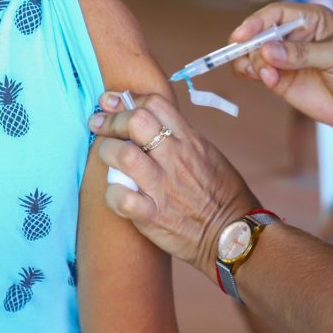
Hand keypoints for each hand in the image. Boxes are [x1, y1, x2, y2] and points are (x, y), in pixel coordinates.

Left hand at [90, 94, 259, 275]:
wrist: (233, 233)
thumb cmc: (222, 193)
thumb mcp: (208, 153)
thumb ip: (180, 137)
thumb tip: (152, 123)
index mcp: (189, 140)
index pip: (154, 103)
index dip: (128, 100)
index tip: (113, 103)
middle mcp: (175, 158)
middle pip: (135, 121)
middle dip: (111, 120)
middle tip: (99, 125)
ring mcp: (163, 187)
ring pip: (124, 155)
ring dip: (107, 151)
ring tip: (106, 156)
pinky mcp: (153, 216)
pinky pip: (122, 198)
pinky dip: (112, 193)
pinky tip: (116, 192)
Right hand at [229, 3, 332, 135]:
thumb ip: (303, 53)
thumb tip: (267, 50)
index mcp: (310, 19)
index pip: (276, 13)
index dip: (256, 22)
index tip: (242, 36)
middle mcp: (294, 36)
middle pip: (259, 32)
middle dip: (250, 44)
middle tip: (251, 59)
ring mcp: (286, 59)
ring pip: (253, 53)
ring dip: (249, 61)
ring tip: (261, 72)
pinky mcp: (282, 80)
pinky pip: (258, 73)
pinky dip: (255, 74)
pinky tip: (268, 79)